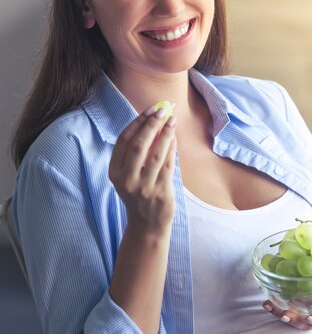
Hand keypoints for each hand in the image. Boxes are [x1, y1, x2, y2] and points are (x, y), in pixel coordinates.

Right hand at [109, 107, 176, 231]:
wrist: (147, 223)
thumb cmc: (139, 192)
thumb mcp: (129, 174)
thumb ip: (137, 151)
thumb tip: (153, 120)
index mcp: (115, 172)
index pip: (124, 140)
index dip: (137, 122)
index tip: (150, 110)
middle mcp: (126, 179)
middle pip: (139, 145)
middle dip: (152, 125)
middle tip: (163, 111)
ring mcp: (143, 187)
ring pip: (155, 154)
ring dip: (165, 134)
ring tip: (172, 121)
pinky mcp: (160, 192)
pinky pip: (168, 165)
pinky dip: (172, 149)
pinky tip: (174, 138)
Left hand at [262, 276, 311, 330]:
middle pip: (305, 323)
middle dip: (295, 320)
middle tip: (286, 315)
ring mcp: (302, 316)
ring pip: (291, 319)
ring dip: (280, 314)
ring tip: (270, 307)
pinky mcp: (291, 310)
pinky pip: (281, 312)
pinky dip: (273, 308)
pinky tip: (265, 302)